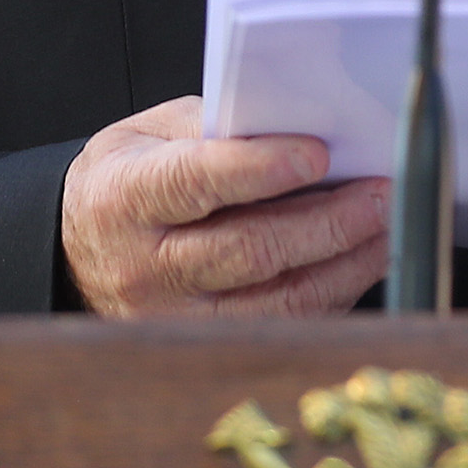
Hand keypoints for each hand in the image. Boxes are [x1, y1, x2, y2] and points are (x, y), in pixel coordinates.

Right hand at [61, 97, 389, 316]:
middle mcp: (144, 266)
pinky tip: (365, 258)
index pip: (194, 183)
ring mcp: (174, 317)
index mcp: (124, 198)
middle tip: (380, 193)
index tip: (317, 153)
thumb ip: (220, 125)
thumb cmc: (133, 180)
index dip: (258, 168)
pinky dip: (335, 292)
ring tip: (386, 225)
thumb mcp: (156, 134)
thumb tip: (304, 122)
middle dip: (327, 222)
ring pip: (275, 300)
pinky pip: (285, 325)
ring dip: (345, 263)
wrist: (81, 251)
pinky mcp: (206, 345)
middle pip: (247, 250)